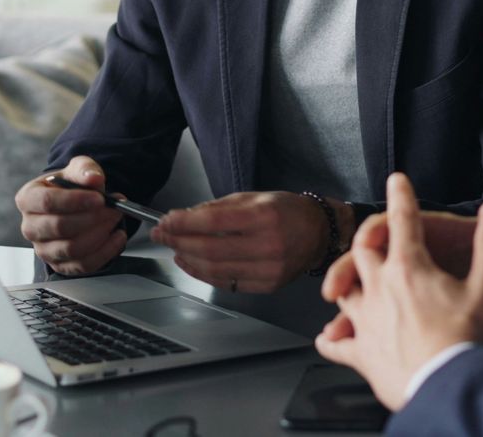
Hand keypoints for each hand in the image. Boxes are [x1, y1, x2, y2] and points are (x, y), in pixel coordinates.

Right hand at [14, 156, 126, 274]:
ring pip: (72, 249)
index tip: (99, 199)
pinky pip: (84, 265)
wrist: (74, 206)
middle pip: (60, 227)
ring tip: (115, 219)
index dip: (75, 201)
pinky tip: (117, 236)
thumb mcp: (77, 170)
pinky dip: (106, 251)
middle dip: (92, 218)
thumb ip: (85, 169)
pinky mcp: (60, 265)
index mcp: (28, 199)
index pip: (47, 202)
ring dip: (100, 234)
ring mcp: (44, 249)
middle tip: (113, 209)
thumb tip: (93, 178)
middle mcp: (31, 227)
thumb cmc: (70, 187)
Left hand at [149, 191, 345, 293]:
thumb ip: (218, 208)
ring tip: (175, 248)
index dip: (183, 223)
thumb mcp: (253, 197)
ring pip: (215, 270)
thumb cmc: (286, 211)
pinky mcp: (268, 285)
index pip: (212, 222)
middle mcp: (268, 245)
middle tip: (163, 235)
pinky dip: (204, 274)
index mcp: (264, 216)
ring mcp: (269, 269)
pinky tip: (192, 263)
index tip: (165, 221)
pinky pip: (228, 283)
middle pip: (209, 249)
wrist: (320, 232)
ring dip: (188, 260)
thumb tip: (183, 217)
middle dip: (179, 242)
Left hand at [314, 174, 482, 409]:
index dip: (402, 196)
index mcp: (410, 268)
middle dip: (369, 238)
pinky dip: (334, 340)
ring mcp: (367, 321)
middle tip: (376, 234)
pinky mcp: (363, 353)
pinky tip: (329, 339)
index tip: (397, 181)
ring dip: (347, 283)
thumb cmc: (468, 340)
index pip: (403, 220)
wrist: (451, 387)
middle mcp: (380, 289)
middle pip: (362, 251)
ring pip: (345, 292)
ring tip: (348, 282)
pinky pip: (339, 345)